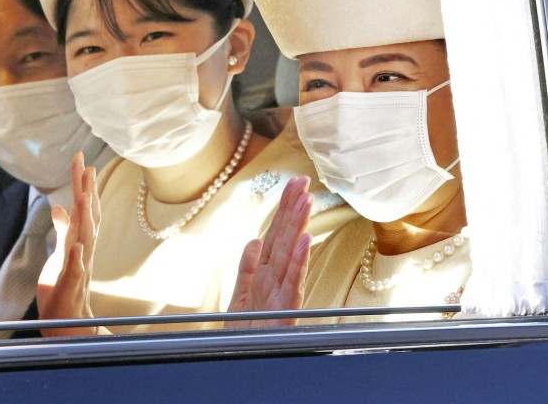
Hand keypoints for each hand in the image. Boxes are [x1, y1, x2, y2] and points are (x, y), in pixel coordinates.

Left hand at [36, 152, 100, 336]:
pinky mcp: (70, 284)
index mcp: (79, 239)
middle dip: (87, 191)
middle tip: (88, 165)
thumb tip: (58, 206)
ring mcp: (79, 265)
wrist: (69, 320)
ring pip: (85, 238)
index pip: (84, 206)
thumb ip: (62, 229)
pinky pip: (75, 270)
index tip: (81, 158)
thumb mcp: (61, 253)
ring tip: (84, 196)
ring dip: (86, 218)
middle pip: (88, 215)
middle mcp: (84, 248)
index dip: (82, 183)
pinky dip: (76, 257)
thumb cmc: (64, 285)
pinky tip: (76, 246)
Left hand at [226, 175, 312, 328]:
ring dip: (298, 227)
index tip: (294, 184)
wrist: (240, 365)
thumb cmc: (245, 336)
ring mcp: (280, 298)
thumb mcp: (240, 300)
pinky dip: (298, 262)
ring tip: (306, 201)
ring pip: (290, 256)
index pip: (276, 236)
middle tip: (304, 182)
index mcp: (266, 278)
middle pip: (285, 241)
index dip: (284, 210)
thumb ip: (247, 270)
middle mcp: (276, 284)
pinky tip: (305, 241)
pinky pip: (291, 285)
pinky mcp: (283, 315)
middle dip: (294, 210)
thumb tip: (253, 241)